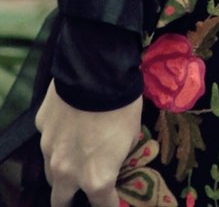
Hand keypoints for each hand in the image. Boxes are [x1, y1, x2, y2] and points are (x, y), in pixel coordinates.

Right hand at [35, 80, 142, 206]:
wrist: (97, 71)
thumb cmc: (122, 105)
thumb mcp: (131, 136)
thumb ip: (117, 156)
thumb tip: (111, 159)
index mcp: (96, 179)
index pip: (102, 206)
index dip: (108, 204)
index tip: (110, 200)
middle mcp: (68, 172)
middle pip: (61, 202)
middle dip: (71, 201)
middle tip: (80, 190)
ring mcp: (49, 151)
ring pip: (51, 173)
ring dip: (62, 170)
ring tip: (75, 153)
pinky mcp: (41, 128)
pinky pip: (48, 140)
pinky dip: (58, 138)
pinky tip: (70, 121)